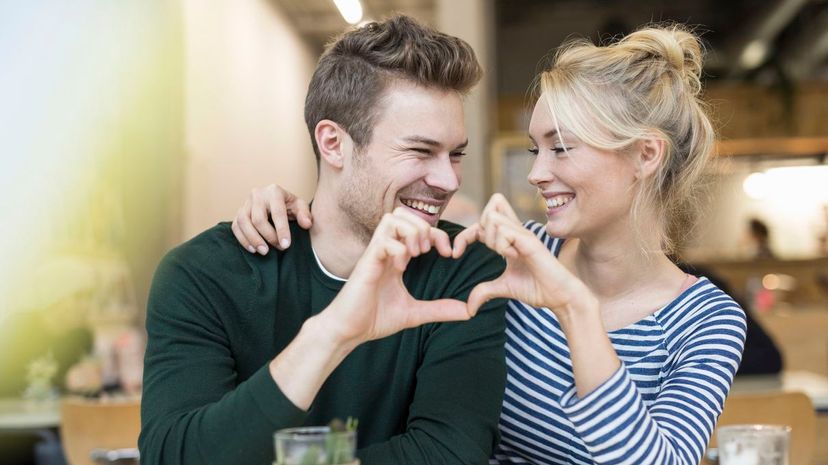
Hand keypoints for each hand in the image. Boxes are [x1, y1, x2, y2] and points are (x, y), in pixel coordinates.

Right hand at [231, 184, 312, 254]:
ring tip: (264, 251)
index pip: (277, 213)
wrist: (275, 201)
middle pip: (258, 219)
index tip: (285, 245)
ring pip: (243, 222)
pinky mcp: (238, 212)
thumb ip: (305, 214)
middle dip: (268, 236)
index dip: (282, 230)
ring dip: (253, 239)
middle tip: (279, 248)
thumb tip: (307, 224)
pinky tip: (253, 249)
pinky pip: (236, 227)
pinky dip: (243, 239)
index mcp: (274, 191)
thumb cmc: (289, 205)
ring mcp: (245, 203)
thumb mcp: (300, 206)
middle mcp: (257, 195)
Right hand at [321, 208, 472, 345]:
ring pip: (393, 218)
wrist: (348, 331)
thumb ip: (440, 309)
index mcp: (397, 256)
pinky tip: (401, 267)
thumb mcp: (415, 313)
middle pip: (404, 213)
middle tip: (428, 251)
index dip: (438, 234)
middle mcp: (386, 250)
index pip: (419, 228)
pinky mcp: (366, 262)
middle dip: (424, 227)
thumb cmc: (374, 319)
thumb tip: (469, 312)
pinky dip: (398, 249)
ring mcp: (375, 253)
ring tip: (416, 255)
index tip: (449, 253)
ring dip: (411, 232)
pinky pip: (383, 240)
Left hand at [452, 194, 594, 315]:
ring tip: (505, 255)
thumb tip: (469, 307)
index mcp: (508, 238)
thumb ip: (484, 291)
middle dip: (476, 230)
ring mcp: (523, 234)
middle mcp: (516, 231)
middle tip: (484, 252)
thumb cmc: (537, 288)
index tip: (454, 254)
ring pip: (492, 218)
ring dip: (490, 238)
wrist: (560, 297)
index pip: (481, 221)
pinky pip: (505, 231)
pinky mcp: (531, 241)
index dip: (464, 234)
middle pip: (488, 209)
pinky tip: (513, 257)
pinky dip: (502, 245)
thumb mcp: (503, 288)